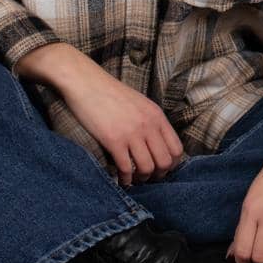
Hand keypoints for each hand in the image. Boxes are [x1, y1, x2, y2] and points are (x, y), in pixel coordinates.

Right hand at [38, 52, 183, 186]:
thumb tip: (157, 144)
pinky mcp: (113, 140)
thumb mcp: (139, 103)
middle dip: (158, 175)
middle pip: (165, 162)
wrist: (86, 82)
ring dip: (141, 178)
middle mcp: (148, 125)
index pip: (176, 149)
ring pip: (147, 168)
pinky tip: (121, 179)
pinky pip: (126, 168)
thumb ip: (151, 121)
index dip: (172, 164)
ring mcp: (132, 133)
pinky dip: (125, 179)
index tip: (162, 169)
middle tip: (148, 177)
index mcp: (157, 116)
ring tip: (134, 179)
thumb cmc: (110, 93)